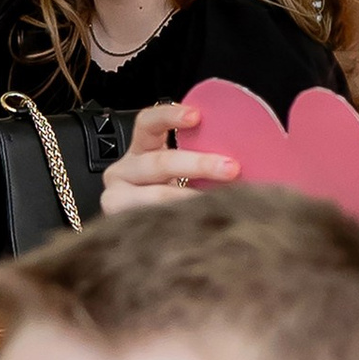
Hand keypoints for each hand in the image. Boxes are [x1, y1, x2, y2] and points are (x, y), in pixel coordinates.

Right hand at [97, 102, 241, 216]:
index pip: (147, 124)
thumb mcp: (180, 175)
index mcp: (139, 152)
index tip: (197, 116)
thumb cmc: (169, 199)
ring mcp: (117, 200)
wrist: (141, 243)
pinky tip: (200, 226)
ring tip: (219, 202)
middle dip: (198, 164)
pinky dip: (179, 223)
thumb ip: (200, 160)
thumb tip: (241, 154)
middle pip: (158, 162)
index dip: (170, 116)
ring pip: (155, 196)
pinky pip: (150, 222)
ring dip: (190, 198)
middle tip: (231, 168)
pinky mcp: (119, 225)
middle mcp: (123, 173)